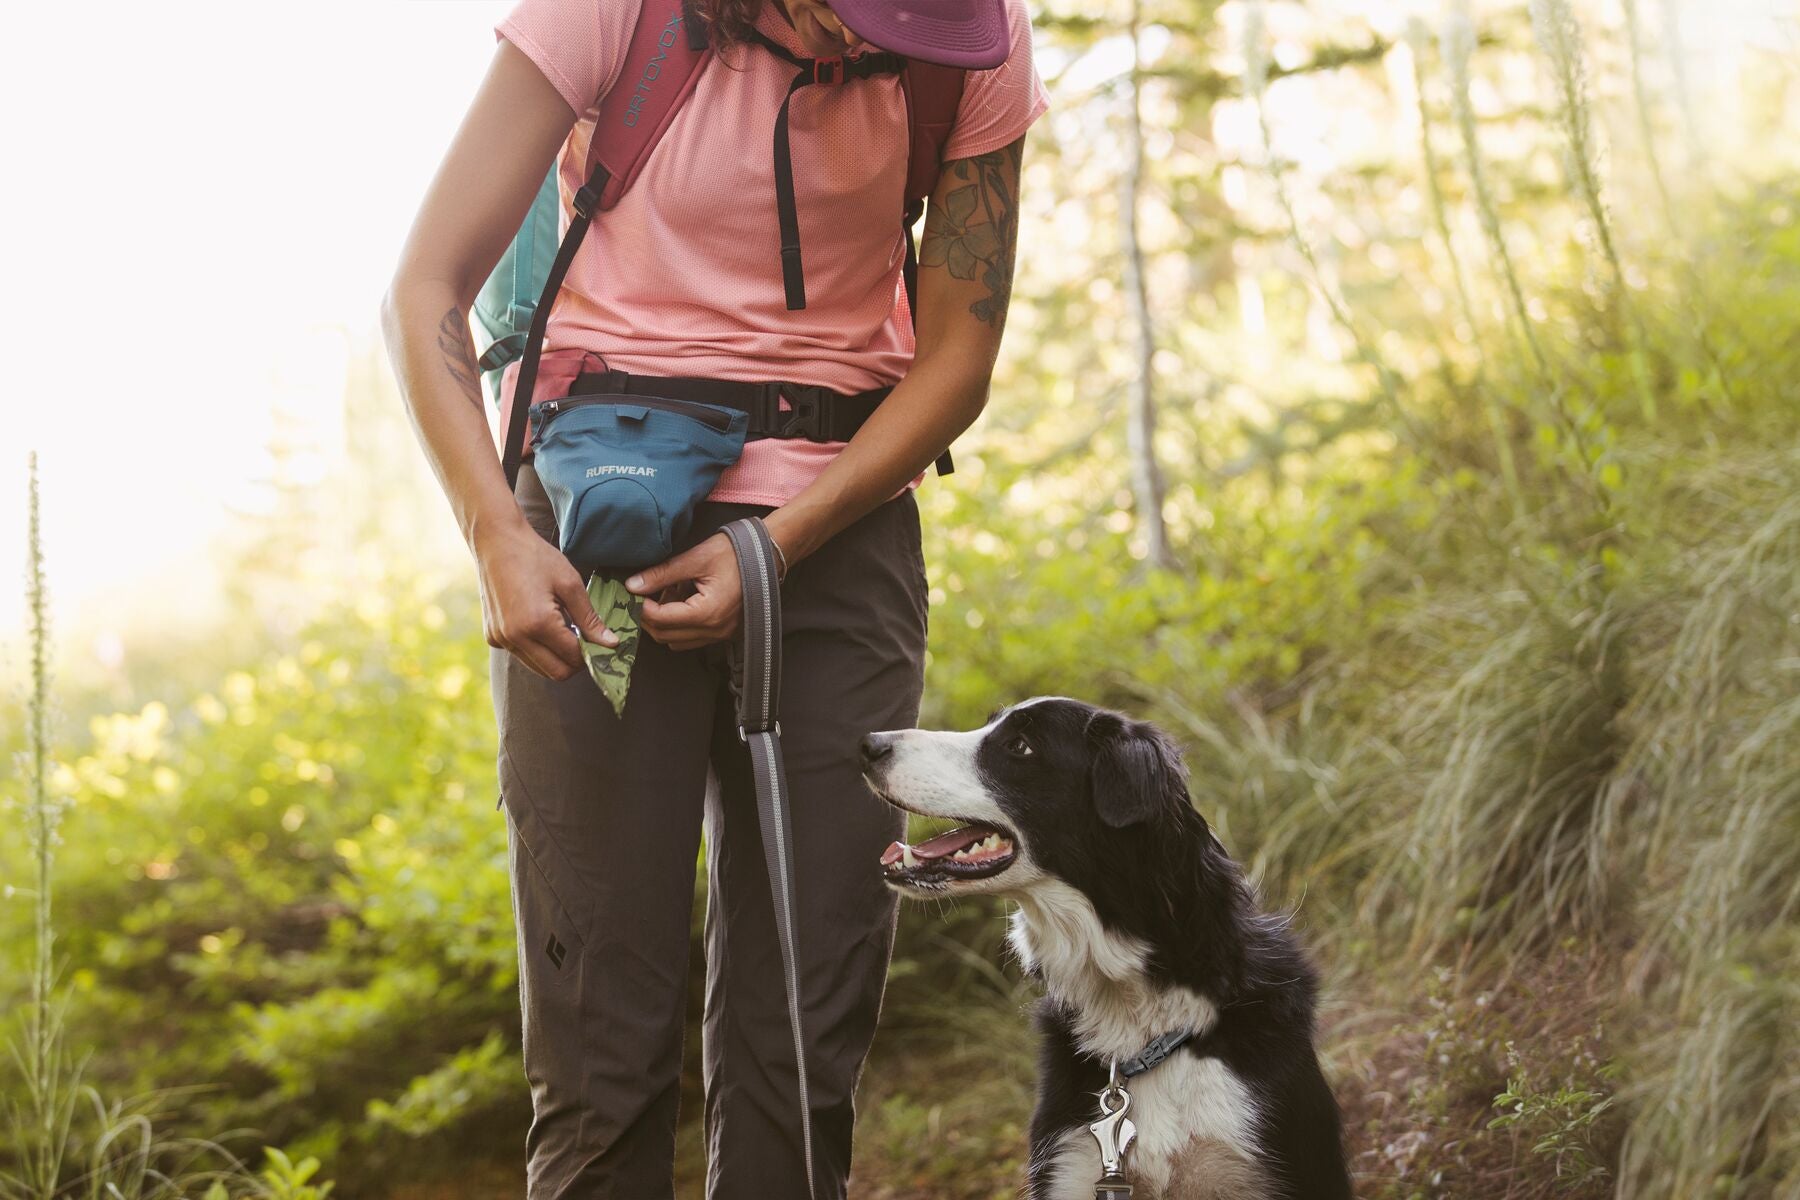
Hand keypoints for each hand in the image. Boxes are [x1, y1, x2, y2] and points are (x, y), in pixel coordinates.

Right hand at [476, 518, 616, 679]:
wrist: (496, 541)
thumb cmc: (536, 557)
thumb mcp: (570, 583)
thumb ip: (590, 618)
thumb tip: (611, 644)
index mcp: (537, 624)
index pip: (573, 657)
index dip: (592, 653)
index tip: (602, 642)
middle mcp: (515, 637)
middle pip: (557, 673)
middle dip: (575, 662)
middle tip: (585, 639)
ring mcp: (501, 639)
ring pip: (539, 668)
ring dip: (556, 657)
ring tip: (564, 628)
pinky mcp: (492, 637)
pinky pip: (522, 655)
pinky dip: (537, 649)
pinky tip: (542, 624)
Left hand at [627, 533, 743, 651]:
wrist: (766, 555)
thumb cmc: (733, 553)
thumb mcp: (695, 559)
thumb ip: (661, 574)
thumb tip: (632, 585)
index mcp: (707, 612)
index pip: (661, 620)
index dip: (641, 607)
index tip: (633, 591)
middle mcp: (715, 630)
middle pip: (665, 636)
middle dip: (649, 617)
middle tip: (644, 594)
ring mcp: (721, 635)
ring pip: (676, 642)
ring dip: (664, 623)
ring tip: (665, 595)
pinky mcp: (724, 633)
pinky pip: (692, 639)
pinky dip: (679, 625)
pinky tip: (680, 601)